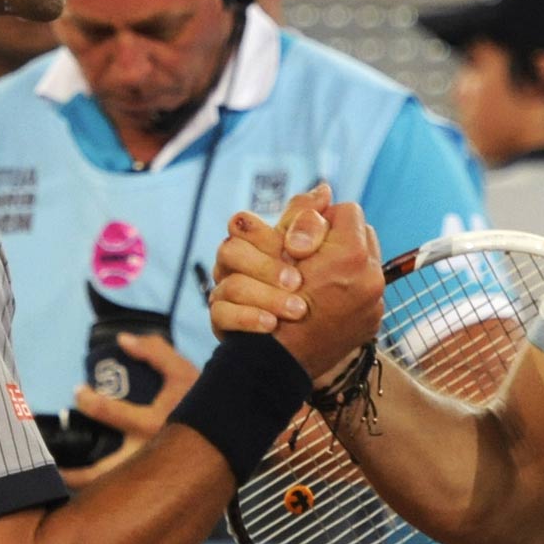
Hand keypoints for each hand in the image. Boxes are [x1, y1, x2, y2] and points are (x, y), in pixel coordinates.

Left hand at [62, 334, 200, 487]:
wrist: (236, 433)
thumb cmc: (208, 401)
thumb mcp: (184, 371)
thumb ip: (155, 351)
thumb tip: (122, 341)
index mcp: (153, 424)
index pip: (107, 412)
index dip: (86, 401)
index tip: (78, 392)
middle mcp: (149, 455)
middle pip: (100, 472)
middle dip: (73, 472)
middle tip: (52, 463)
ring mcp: (152, 477)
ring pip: (110, 492)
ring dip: (84, 491)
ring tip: (61, 486)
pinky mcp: (157, 490)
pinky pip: (124, 500)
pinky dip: (105, 498)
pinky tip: (88, 498)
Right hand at [208, 183, 334, 333]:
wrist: (299, 353)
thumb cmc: (315, 295)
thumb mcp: (323, 255)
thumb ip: (316, 223)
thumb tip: (324, 190)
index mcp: (253, 241)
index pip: (242, 223)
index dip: (273, 234)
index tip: (306, 249)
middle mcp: (231, 264)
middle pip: (230, 249)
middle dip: (269, 267)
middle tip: (300, 282)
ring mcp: (221, 293)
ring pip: (230, 283)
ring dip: (267, 295)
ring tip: (298, 310)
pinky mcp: (219, 321)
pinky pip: (221, 314)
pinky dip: (249, 318)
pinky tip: (272, 325)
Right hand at [272, 203, 382, 380]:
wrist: (275, 367)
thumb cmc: (266, 306)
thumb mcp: (276, 250)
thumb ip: (302, 217)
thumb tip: (325, 190)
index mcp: (350, 257)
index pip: (346, 212)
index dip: (321, 223)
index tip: (303, 242)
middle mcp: (370, 280)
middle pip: (360, 235)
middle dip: (336, 242)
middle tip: (312, 259)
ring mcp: (374, 305)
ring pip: (367, 261)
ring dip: (347, 267)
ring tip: (320, 285)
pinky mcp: (371, 324)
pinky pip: (368, 292)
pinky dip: (349, 293)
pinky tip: (327, 303)